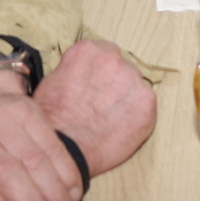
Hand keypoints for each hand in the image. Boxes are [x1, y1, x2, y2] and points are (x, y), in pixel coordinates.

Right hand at [35, 38, 156, 177]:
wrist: (64, 149)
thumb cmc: (52, 121)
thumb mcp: (52, 81)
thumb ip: (74, 69)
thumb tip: (82, 74)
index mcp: (88, 50)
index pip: (104, 53)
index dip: (101, 72)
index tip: (97, 85)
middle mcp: (112, 59)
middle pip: (123, 68)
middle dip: (115, 84)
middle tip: (103, 106)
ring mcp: (132, 79)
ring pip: (136, 86)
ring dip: (127, 99)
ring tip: (110, 120)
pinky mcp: (147, 101)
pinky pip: (146, 105)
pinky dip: (138, 116)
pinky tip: (121, 128)